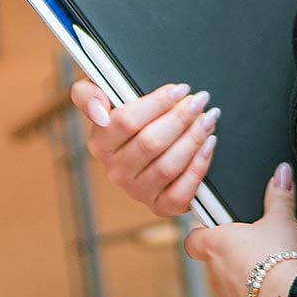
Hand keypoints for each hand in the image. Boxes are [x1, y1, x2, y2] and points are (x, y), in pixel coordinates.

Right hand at [71, 79, 220, 217]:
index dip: (157, 104)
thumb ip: (88, 94)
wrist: (151, 148)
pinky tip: (208, 145)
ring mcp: (137, 191)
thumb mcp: (105, 98)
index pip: (125, 122)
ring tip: (208, 118)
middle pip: (150, 143)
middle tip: (200, 100)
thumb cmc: (131, 118)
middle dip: (180, 118)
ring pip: (168, 166)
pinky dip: (198, 167)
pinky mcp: (160, 207)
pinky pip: (181, 192)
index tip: (179, 89)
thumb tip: (100, 111)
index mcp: (100, 144)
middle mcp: (115, 171)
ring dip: (193, 139)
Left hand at [186, 164, 296, 296]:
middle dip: (232, 255)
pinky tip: (278, 293)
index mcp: (216, 245)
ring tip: (272, 270)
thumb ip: (279, 195)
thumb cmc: (282, 259)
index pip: (193, 238)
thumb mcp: (283, 219)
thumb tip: (282, 172)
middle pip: (215, 262)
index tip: (217, 227)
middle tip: (257, 245)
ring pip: (230, 286)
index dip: (203, 231)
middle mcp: (215, 275)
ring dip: (246, 279)